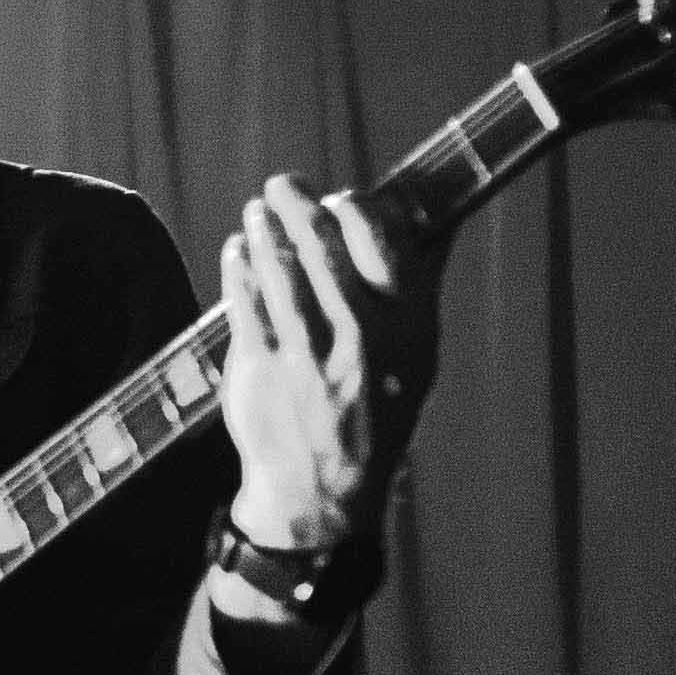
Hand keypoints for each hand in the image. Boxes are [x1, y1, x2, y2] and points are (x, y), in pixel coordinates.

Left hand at [219, 171, 443, 557]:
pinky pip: (246, 304)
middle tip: (283, 184)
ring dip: (265, 229)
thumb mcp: (418, 356)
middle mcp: (361, 336)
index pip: (384, 242)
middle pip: (324, 247)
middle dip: (299, 206)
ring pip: (281, 270)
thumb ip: (422, 285)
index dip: (356, 209)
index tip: (341, 197)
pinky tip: (237, 250)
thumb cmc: (376, 410)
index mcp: (406, 326)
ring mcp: (309, 353)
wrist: (326, 489)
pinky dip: (238, 269)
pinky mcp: (263, 370)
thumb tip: (438, 216)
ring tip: (258, 210)